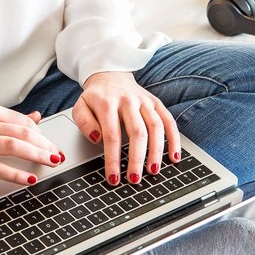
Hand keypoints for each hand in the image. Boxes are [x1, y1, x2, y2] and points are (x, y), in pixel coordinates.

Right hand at [0, 104, 64, 184]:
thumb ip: (9, 119)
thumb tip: (36, 117)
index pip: (23, 122)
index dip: (42, 135)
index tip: (51, 145)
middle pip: (23, 133)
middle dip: (44, 145)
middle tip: (57, 155)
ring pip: (13, 146)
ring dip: (36, 155)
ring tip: (51, 162)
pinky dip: (15, 174)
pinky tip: (29, 179)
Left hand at [75, 71, 180, 185]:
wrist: (110, 75)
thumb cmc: (95, 98)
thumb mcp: (80, 106)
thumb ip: (84, 123)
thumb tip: (97, 139)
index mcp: (107, 103)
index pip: (111, 136)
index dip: (113, 159)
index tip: (113, 178)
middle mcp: (128, 101)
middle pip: (137, 132)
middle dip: (136, 159)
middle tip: (135, 179)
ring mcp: (144, 101)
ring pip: (155, 127)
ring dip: (156, 151)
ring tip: (153, 171)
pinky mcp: (156, 102)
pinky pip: (169, 121)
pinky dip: (174, 139)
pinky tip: (174, 156)